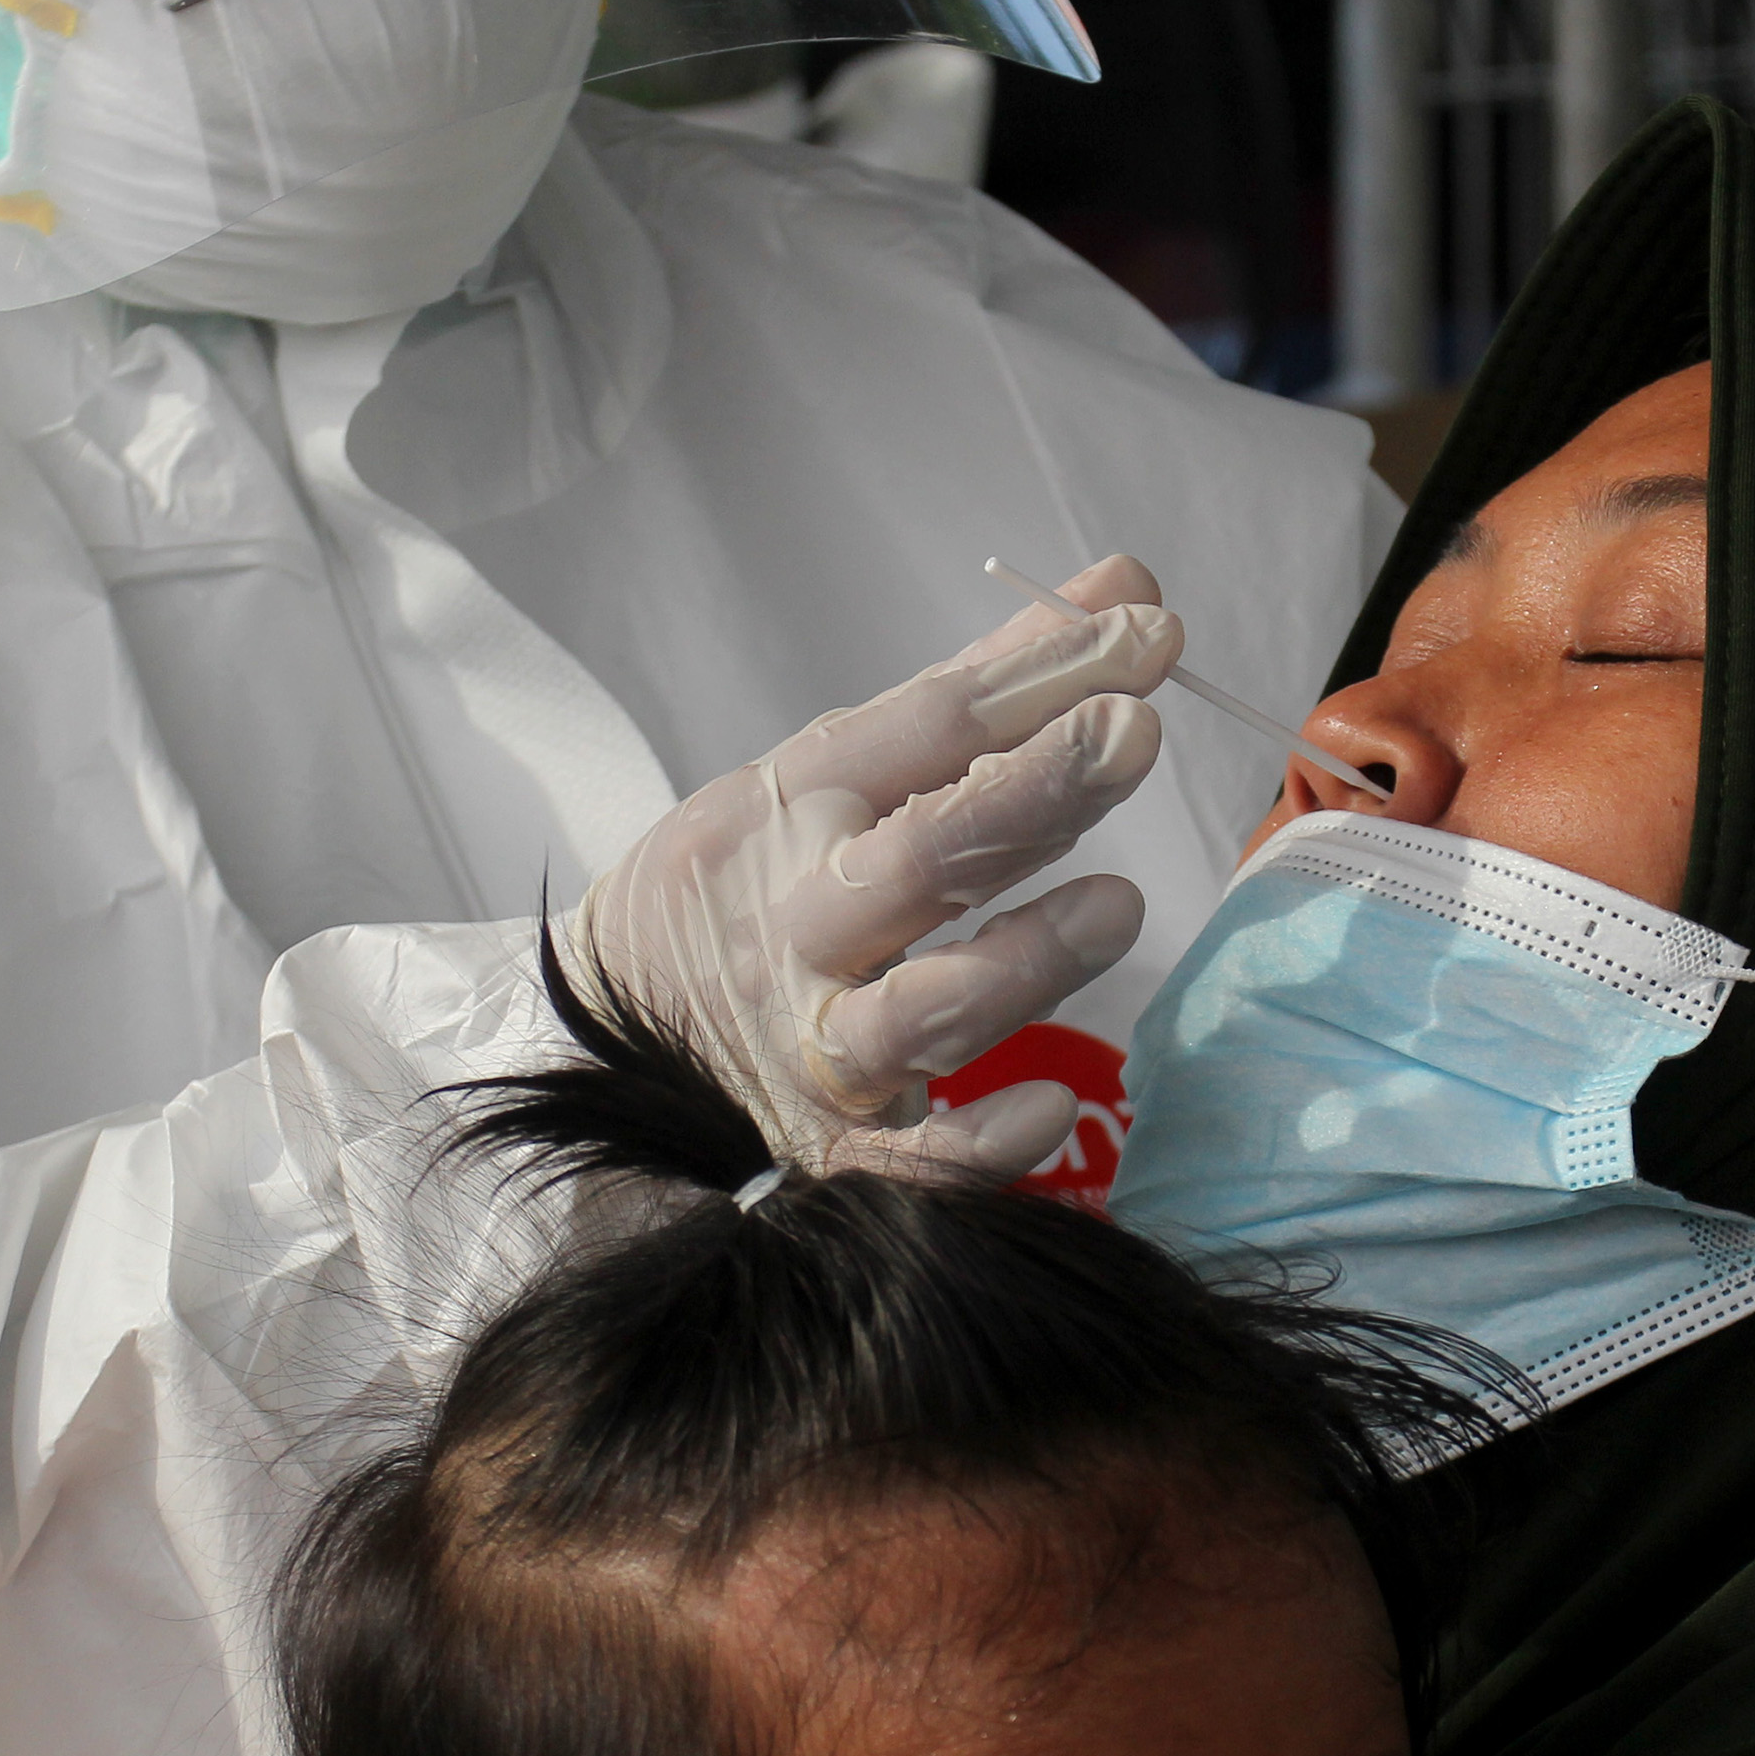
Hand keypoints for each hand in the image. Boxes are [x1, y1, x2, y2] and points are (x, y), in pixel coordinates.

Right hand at [577, 555, 1180, 1181]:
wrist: (605, 1035)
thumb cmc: (752, 883)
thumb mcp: (830, 771)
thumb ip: (986, 690)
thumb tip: (1125, 589)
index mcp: (794, 811)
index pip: (926, 733)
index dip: (1040, 681)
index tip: (1150, 631)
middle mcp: (799, 924)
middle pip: (921, 859)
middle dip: (1031, 793)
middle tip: (1133, 732)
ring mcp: (812, 1044)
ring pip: (920, 1012)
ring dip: (1026, 959)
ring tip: (1121, 906)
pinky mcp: (831, 1153)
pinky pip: (908, 1165)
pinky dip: (977, 1141)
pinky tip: (1052, 1106)